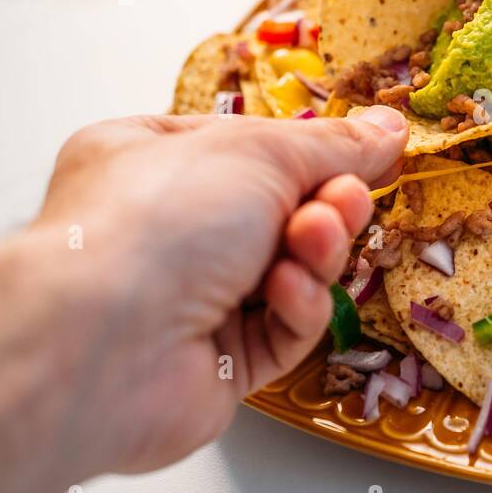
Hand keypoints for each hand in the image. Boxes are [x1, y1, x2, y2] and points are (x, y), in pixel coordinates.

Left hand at [33, 106, 408, 472]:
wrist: (101, 342)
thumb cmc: (159, 219)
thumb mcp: (258, 151)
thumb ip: (333, 143)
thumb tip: (390, 127)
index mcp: (151, 159)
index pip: (249, 149)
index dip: (310, 153)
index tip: (368, 155)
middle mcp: (166, 229)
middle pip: (279, 213)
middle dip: (324, 206)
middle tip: (345, 201)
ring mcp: (188, 300)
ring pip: (290, 271)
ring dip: (315, 253)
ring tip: (313, 240)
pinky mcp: (215, 365)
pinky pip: (281, 329)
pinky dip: (296, 308)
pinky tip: (286, 293)